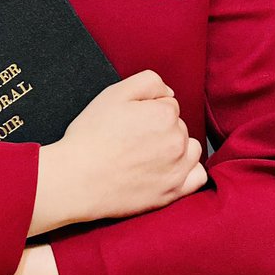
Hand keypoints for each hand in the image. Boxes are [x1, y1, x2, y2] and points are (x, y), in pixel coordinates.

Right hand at [30, 70, 206, 233]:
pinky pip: (197, 176)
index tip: (129, 121)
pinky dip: (188, 170)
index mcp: (165, 114)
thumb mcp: (114, 94)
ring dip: (176, 147)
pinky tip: (169, 169)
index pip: (167, 104)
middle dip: (160, 128)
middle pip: (178, 125)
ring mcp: (178, 168)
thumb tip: (169, 93)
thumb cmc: (91, 136)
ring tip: (148, 154)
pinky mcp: (173, 192)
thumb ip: (148, 82)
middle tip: (132, 138)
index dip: (146, 109)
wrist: (77, 179)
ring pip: (190, 148)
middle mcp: (177, 141)